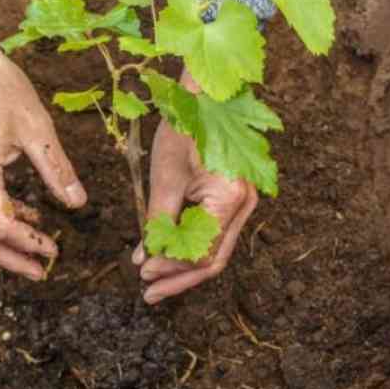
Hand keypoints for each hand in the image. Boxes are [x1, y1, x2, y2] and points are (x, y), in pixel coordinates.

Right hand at [0, 0, 86, 279]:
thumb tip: (79, 204)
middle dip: (9, 260)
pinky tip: (26, 214)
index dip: (29, 243)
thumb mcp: (37, 128)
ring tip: (36, 249)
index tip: (55, 251)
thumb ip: (57, 170)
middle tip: (40, 272)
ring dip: (3, 243)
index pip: (1, 226)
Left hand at [132, 72, 257, 303]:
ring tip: (154, 280)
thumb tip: (145, 260)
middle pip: (214, 260)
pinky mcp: (235, 198)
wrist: (206, 94)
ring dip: (184, 267)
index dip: (171, 269)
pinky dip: (191, 246)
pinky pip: (215, 233)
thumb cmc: (185, 127)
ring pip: (216, 250)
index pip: (202, 254)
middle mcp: (246, 205)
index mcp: (231, 199)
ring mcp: (244, 202)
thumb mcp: (165, 177)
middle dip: (179, 278)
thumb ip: (157, 222)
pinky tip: (168, 254)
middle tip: (149, 294)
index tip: (143, 274)